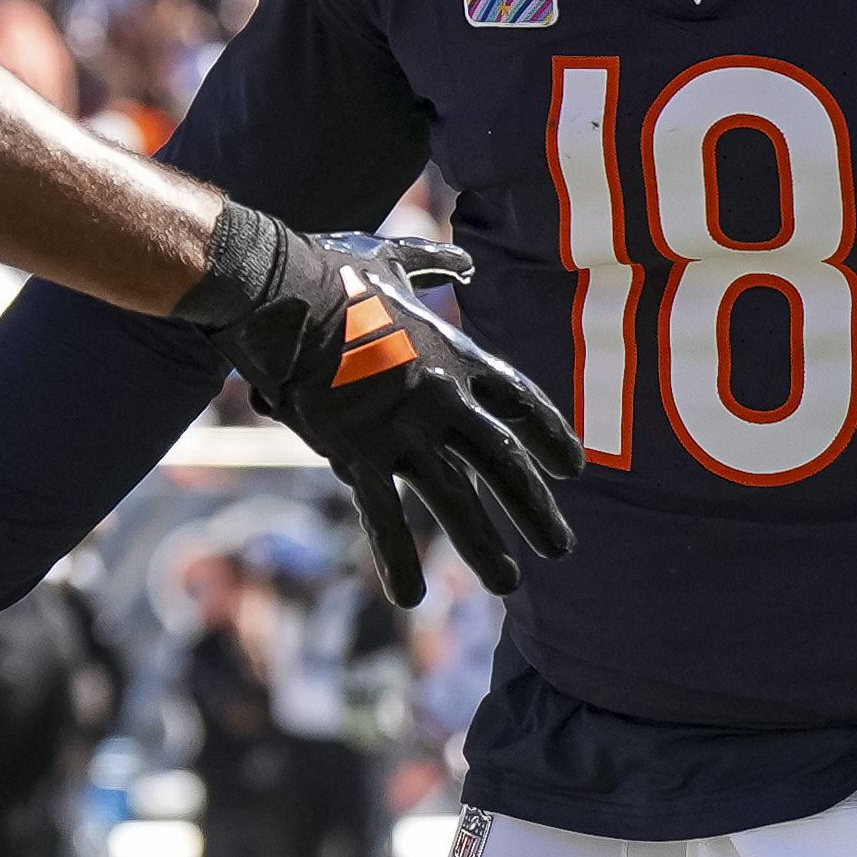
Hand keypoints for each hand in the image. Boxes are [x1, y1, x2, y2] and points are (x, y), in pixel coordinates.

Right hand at [186, 209, 574, 606]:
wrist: (280, 290)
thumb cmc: (330, 270)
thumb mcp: (394, 259)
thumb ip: (435, 265)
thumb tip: (465, 259)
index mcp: (457, 355)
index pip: (522, 404)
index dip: (553, 437)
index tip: (576, 469)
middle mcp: (443, 398)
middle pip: (505, 464)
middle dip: (536, 508)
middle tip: (561, 547)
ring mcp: (403, 431)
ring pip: (458, 501)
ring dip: (486, 546)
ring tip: (509, 582)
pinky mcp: (358, 454)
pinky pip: (383, 517)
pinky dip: (396, 559)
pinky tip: (411, 597)